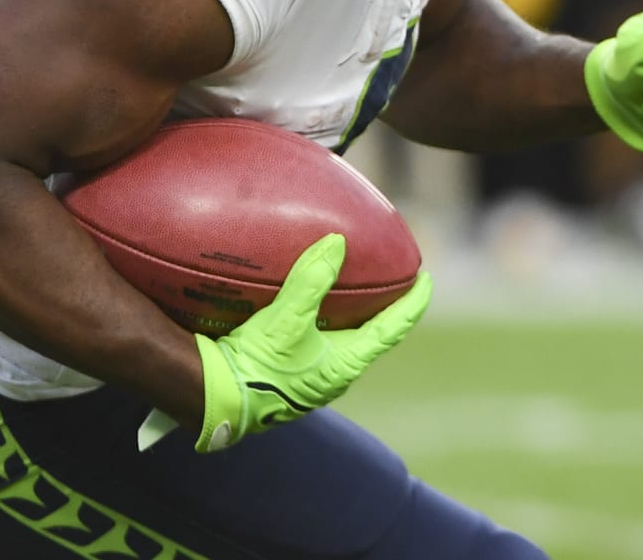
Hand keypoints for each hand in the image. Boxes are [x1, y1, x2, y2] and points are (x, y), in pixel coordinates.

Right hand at [136, 234, 431, 452]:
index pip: (393, 329)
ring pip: (342, 340)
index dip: (412, 304)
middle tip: (389, 279)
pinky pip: (316, 342)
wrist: (217, 399)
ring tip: (349, 286)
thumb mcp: (286, 320)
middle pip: (371, 335)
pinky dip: (320, 319)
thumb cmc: (258, 365)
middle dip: (382, 308)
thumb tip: (337, 244)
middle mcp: (335, 374)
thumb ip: (312, 281)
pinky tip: (304, 305)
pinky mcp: (289, 374)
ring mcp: (312, 377)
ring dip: (350, 315)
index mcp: (347, 363)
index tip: (426, 280)